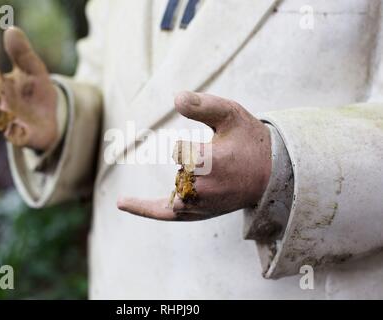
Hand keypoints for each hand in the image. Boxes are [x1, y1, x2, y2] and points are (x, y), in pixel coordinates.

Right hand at [0, 26, 57, 150]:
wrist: (50, 117)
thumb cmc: (36, 92)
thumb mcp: (35, 71)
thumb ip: (24, 55)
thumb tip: (11, 29)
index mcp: (1, 89)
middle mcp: (1, 107)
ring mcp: (12, 124)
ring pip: (1, 123)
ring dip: (4, 119)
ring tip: (8, 115)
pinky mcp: (23, 136)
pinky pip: (17, 138)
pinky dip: (17, 135)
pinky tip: (22, 131)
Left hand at [117, 91, 271, 220]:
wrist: (271, 175)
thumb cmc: (249, 141)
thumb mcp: (232, 114)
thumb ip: (204, 105)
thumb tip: (175, 97)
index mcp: (210, 162)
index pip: (180, 150)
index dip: (195, 145)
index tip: (219, 149)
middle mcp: (203, 189)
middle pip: (178, 168)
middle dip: (195, 161)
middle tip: (224, 165)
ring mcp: (199, 205)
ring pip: (174, 185)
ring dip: (187, 177)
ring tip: (216, 178)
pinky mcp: (197, 214)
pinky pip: (165, 212)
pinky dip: (143, 208)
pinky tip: (121, 202)